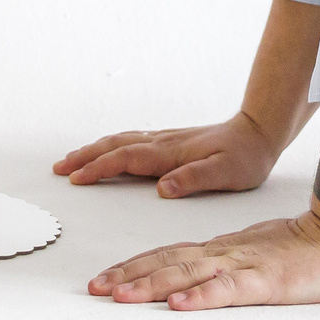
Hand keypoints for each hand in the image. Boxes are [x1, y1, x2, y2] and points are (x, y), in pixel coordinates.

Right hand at [51, 113, 284, 197]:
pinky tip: (106, 151)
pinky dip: (110, 146)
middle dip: (85, 157)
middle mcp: (163, 142)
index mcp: (171, 153)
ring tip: (71, 160)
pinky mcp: (170, 141)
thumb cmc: (245, 156)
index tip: (75, 178)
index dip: (99, 169)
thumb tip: (162, 188)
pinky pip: (131, 140)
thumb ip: (193, 179)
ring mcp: (165, 139)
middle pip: (115, 146)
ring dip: (93, 150)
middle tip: (59, 169)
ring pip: (121, 141)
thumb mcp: (226, 173)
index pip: (126, 159)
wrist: (260, 131)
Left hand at [86, 210, 319, 310]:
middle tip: (94, 289)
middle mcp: (222, 255)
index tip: (101, 280)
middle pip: (166, 263)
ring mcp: (242, 266)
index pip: (165, 256)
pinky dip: (202, 297)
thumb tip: (186, 285)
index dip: (132, 267)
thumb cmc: (299, 254)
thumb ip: (220, 270)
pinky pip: (229, 290)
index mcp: (218, 251)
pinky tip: (180, 305)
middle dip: (128, 276)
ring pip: (188, 274)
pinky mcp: (266, 282)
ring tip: (120, 296)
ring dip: (151, 285)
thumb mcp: (250, 260)